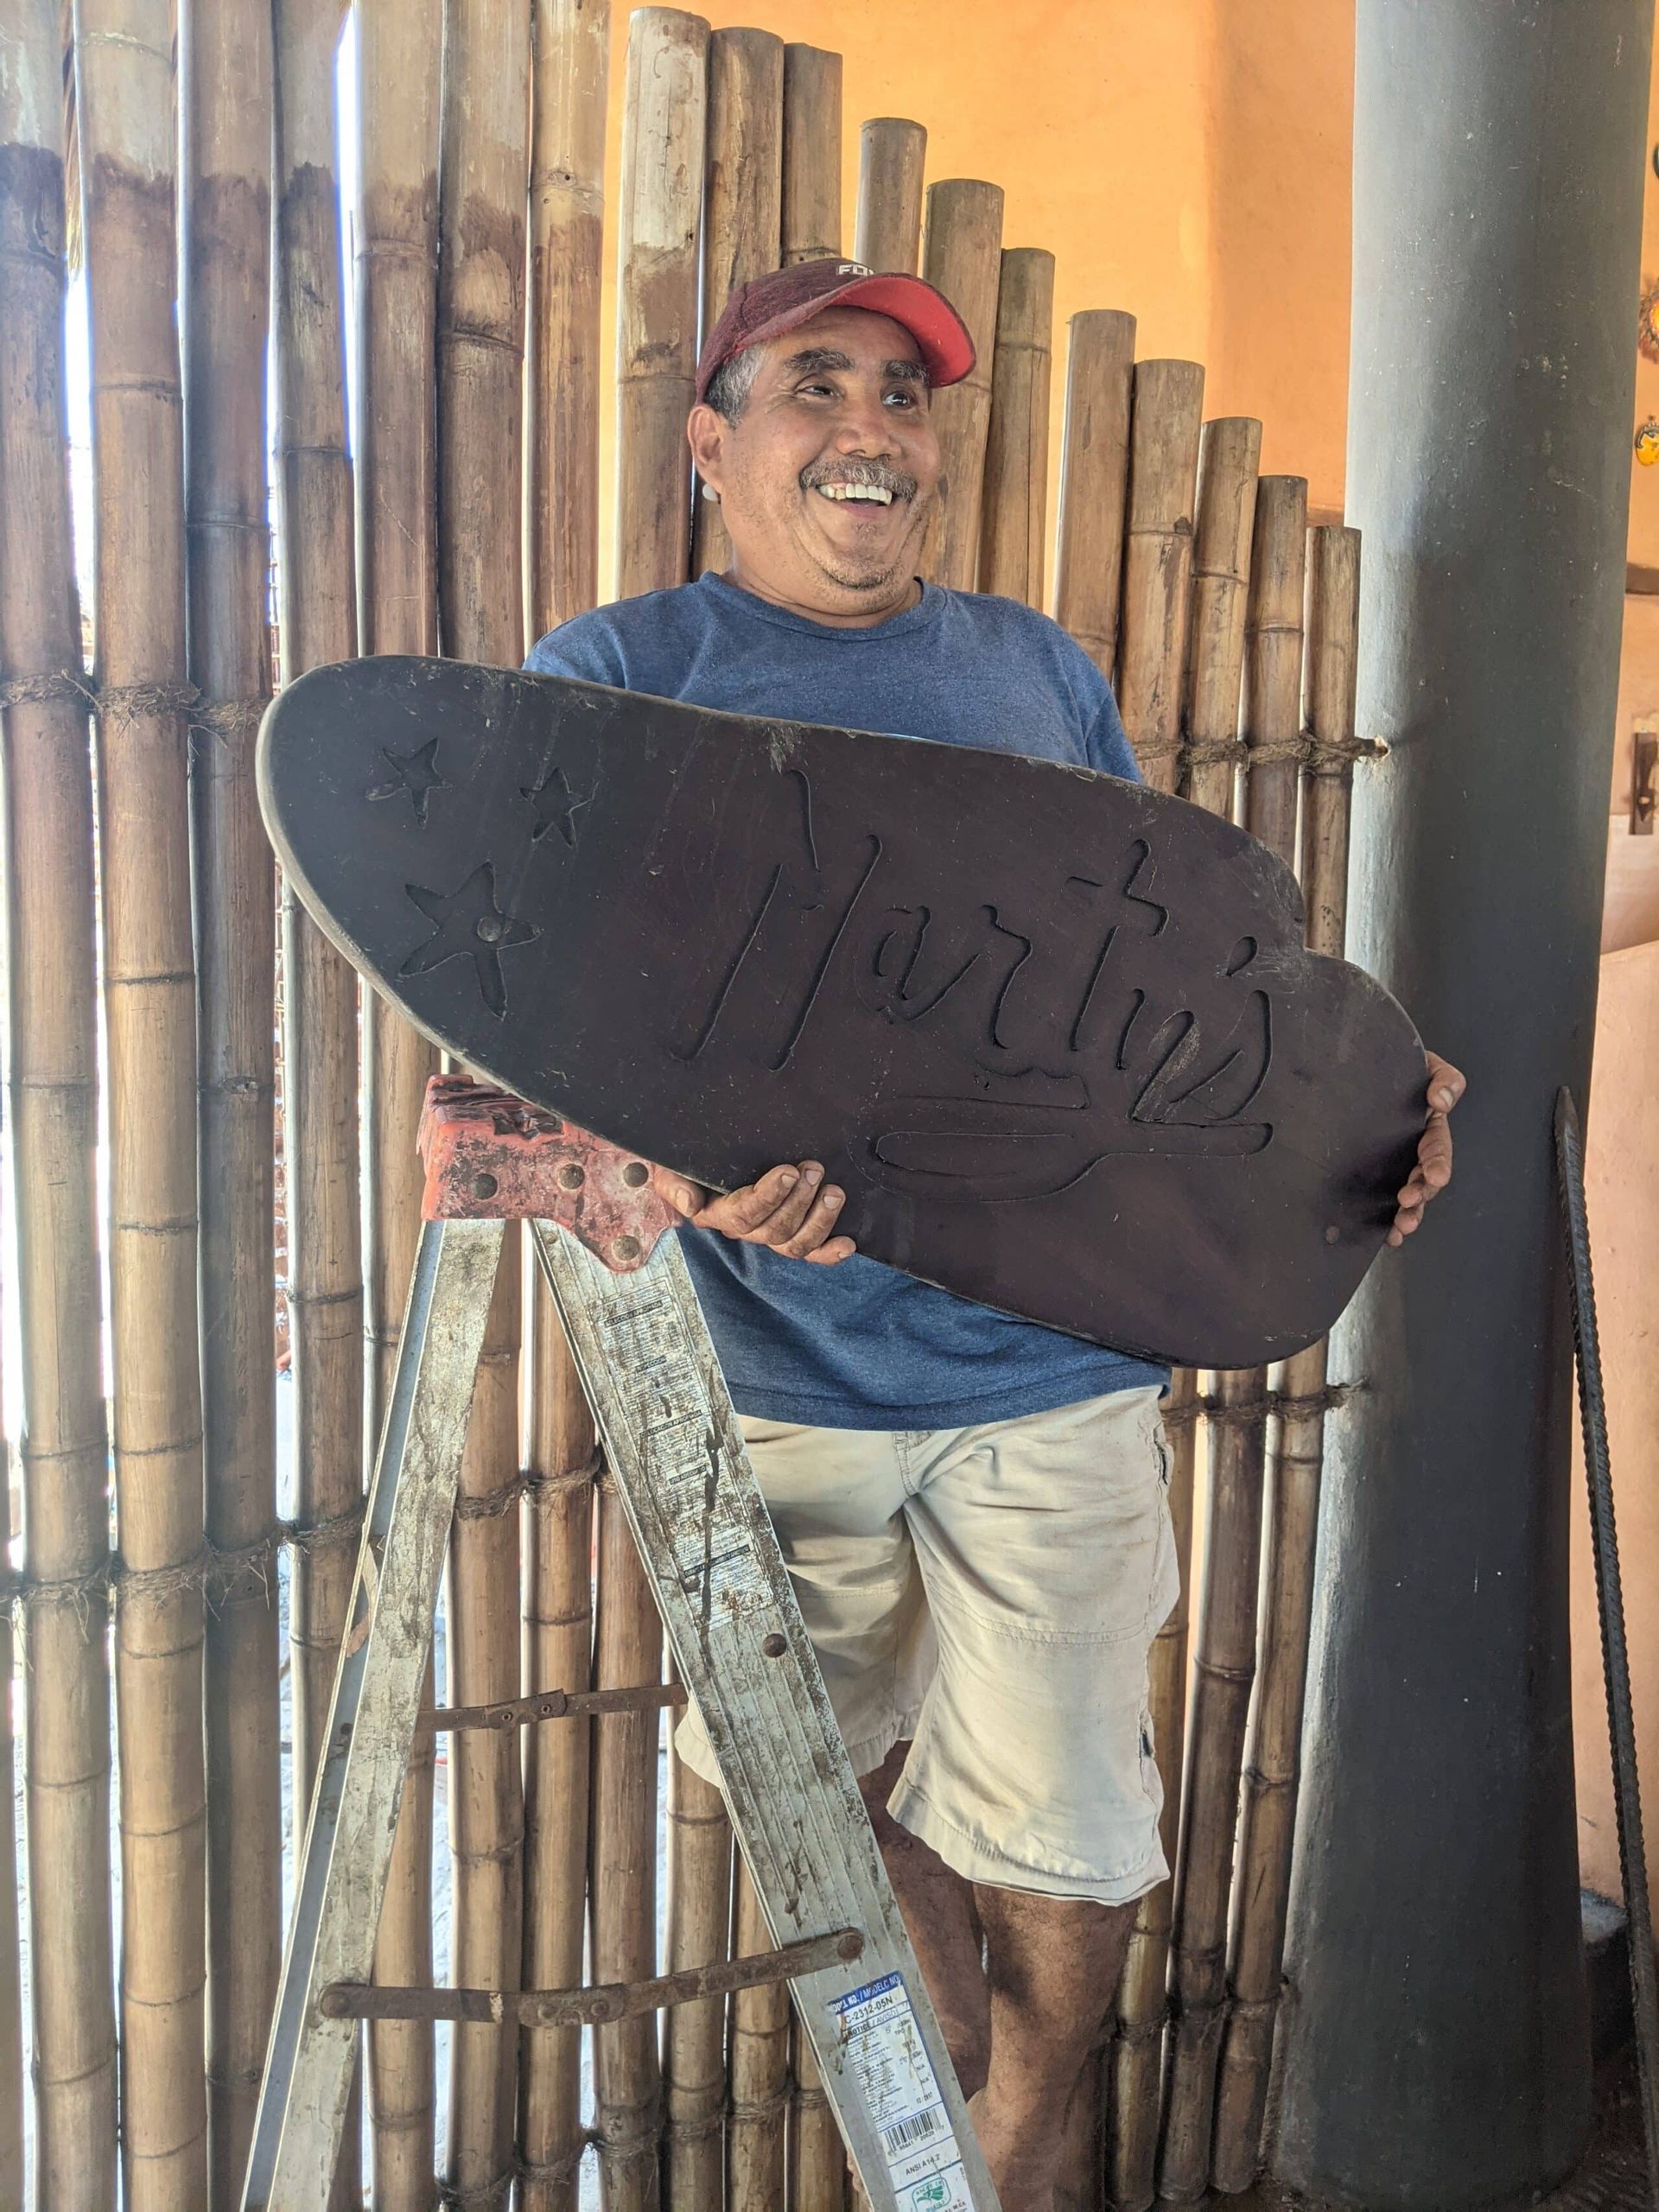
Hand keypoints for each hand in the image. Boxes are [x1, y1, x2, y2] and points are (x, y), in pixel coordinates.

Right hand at [650, 1160, 856, 1265]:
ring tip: (834, 1193)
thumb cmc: (692, 1161)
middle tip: (813, 1170)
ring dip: (819, 1221)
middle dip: (798, 1201)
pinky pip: (811, 1254)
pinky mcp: (792, 1234)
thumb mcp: (673, 1167)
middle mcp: (746, 1230)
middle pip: (774, 1230)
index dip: (768, 1197)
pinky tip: (847, 1244)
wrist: (705, 1158)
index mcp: (717, 1213)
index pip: (742, 1215)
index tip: (787, 1171)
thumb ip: (675, 1183)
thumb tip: (690, 1204)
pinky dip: (829, 1253)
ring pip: (794, 1244)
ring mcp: (771, 1234)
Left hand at [1390, 1050, 1464, 1246]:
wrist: (1365, 1064)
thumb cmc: (1401, 1065)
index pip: (1437, 1148)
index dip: (1437, 1163)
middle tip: (1409, 1205)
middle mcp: (1415, 1149)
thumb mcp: (1427, 1065)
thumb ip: (1443, 1079)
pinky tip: (1387, 1236)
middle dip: (1421, 1194)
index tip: (1434, 1176)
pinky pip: (1382, 1198)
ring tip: (1402, 1226)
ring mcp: (1395, 1162)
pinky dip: (1387, 1220)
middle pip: (1425, 1178)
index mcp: (1429, 1127)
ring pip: (1410, 1194)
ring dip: (1410, 1212)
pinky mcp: (1374, 1171)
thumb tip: (1442, 1100)